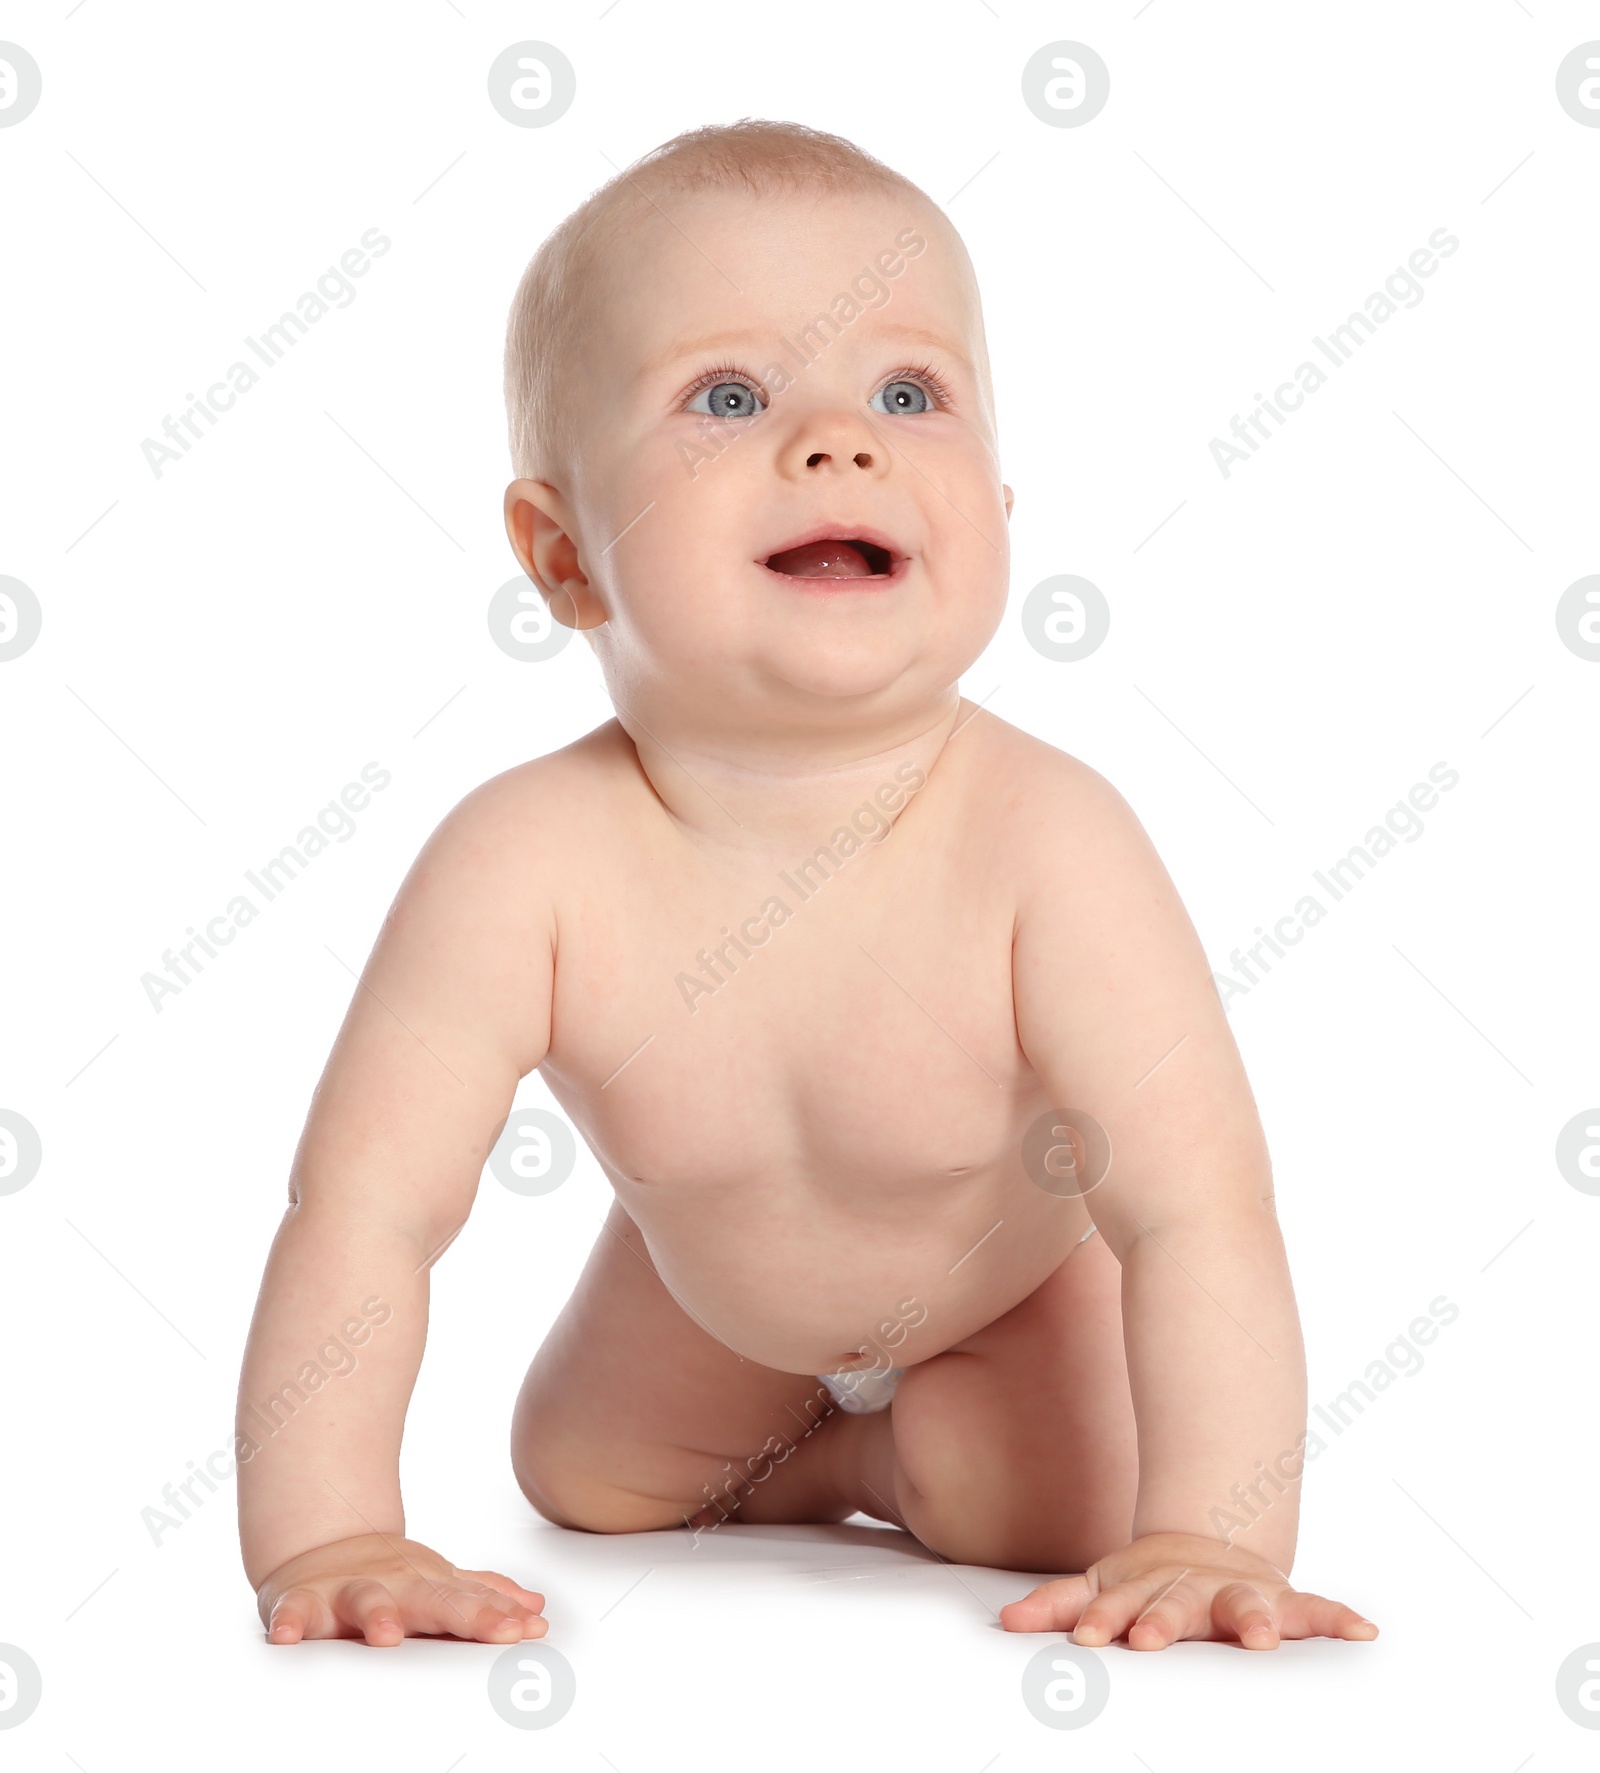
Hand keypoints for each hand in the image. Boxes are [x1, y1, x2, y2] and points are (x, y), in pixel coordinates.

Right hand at [257, 1532, 547, 1646]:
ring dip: (376, 1616)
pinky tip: (287, 1636)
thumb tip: (536, 1607)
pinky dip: (289, 1622)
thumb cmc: (389, 1577)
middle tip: (499, 1631)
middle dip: (468, 1616)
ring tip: (386, 1636)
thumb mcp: (439, 1583)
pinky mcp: (303, 1600)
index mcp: (428, 1586)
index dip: (499, 1616)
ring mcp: (350, 1590)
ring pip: (365, 1600)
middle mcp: (395, 1585)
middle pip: (434, 1600)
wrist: (321, 1548)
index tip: (529, 1630)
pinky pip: (294, 1611)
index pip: (470, 1602)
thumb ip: (484, 1596)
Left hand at [998, 1531, 1376, 1651]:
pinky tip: (1364, 1631)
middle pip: (1176, 1604)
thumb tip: (1005, 1622)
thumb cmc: (1150, 1584)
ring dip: (1253, 1619)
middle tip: (1151, 1641)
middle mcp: (1193, 1588)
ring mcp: (1239, 1593)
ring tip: (1261, 1638)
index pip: (1122, 1603)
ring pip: (1244, 1604)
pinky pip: (1316, 1610)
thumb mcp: (1102, 1586)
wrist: (1210, 1545)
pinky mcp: (1282, 1602)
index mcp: (1146, 1588)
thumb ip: (1059, 1604)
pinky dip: (1339, 1618)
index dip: (1108, 1619)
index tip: (1097, 1640)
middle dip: (1164, 1621)